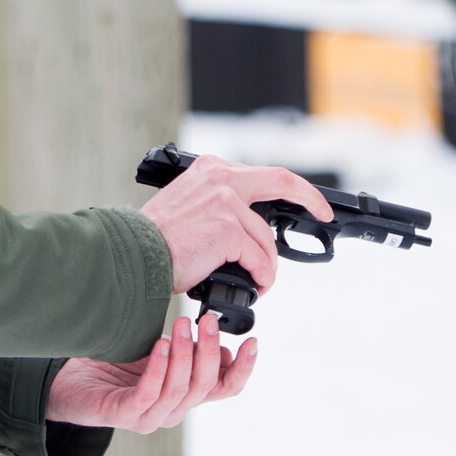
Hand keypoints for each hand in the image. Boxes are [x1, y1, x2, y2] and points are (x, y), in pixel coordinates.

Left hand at [46, 314, 255, 432]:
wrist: (67, 381)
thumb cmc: (113, 364)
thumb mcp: (156, 352)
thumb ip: (186, 350)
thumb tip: (217, 339)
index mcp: (185, 395)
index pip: (224, 388)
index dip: (242, 368)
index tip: (252, 341)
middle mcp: (172, 410)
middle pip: (205, 385)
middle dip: (209, 350)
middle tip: (207, 320)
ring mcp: (149, 416)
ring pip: (180, 390)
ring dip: (185, 355)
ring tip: (182, 324)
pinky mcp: (124, 415)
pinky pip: (147, 395)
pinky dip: (158, 370)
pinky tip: (160, 345)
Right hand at [138, 152, 331, 295]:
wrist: (133, 255)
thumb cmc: (152, 239)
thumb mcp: (186, 204)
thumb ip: (216, 202)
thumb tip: (246, 224)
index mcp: (210, 170)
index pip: (261, 173)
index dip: (291, 188)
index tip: (307, 200)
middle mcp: (220, 178)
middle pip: (281, 181)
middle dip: (310, 197)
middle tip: (322, 215)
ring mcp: (225, 202)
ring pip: (266, 238)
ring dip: (267, 264)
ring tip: (259, 281)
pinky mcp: (228, 229)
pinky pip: (260, 259)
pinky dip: (262, 277)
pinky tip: (256, 286)